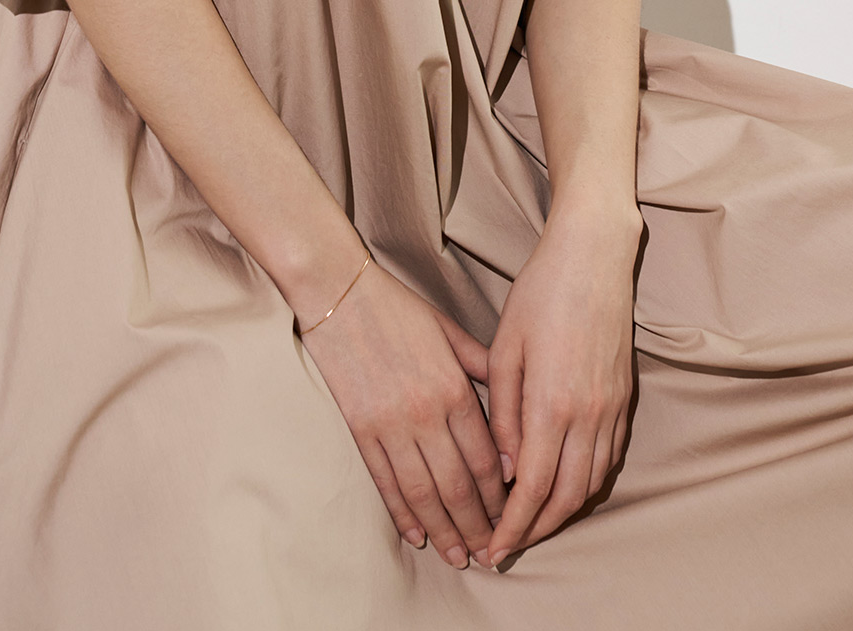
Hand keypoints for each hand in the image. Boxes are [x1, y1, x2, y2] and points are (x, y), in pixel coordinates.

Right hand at [300, 259, 507, 569]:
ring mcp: (391, 426)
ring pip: (424, 494)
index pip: (485, 460)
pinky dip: (402, 514)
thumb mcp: (451, 331)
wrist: (341, 295)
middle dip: (478, 526)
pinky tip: (416, 535)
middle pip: (459, 487)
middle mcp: (426, 414)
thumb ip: (483, 368)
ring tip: (459, 557)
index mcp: (454, 388)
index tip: (512, 518)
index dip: (500, 497)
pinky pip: (386, 482)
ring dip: (445, 531)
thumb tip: (511, 403)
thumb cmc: (400, 309)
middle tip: (491, 554)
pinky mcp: (361, 430)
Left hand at [485, 201, 640, 566]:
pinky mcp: (625, 397)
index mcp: (553, 403)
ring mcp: (612, 407)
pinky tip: (565, 484)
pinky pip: (609, 458)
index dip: (512, 526)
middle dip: (537, 530)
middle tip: (509, 545)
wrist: (594, 256)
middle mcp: (589, 414)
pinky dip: (587, 483)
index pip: (534, 489)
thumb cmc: (541, 294)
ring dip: (564, 512)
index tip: (494, 548)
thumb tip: (508, 471)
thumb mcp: (505, 348)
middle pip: (567, 498)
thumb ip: (505, 415)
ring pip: (592, 483)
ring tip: (533, 522)